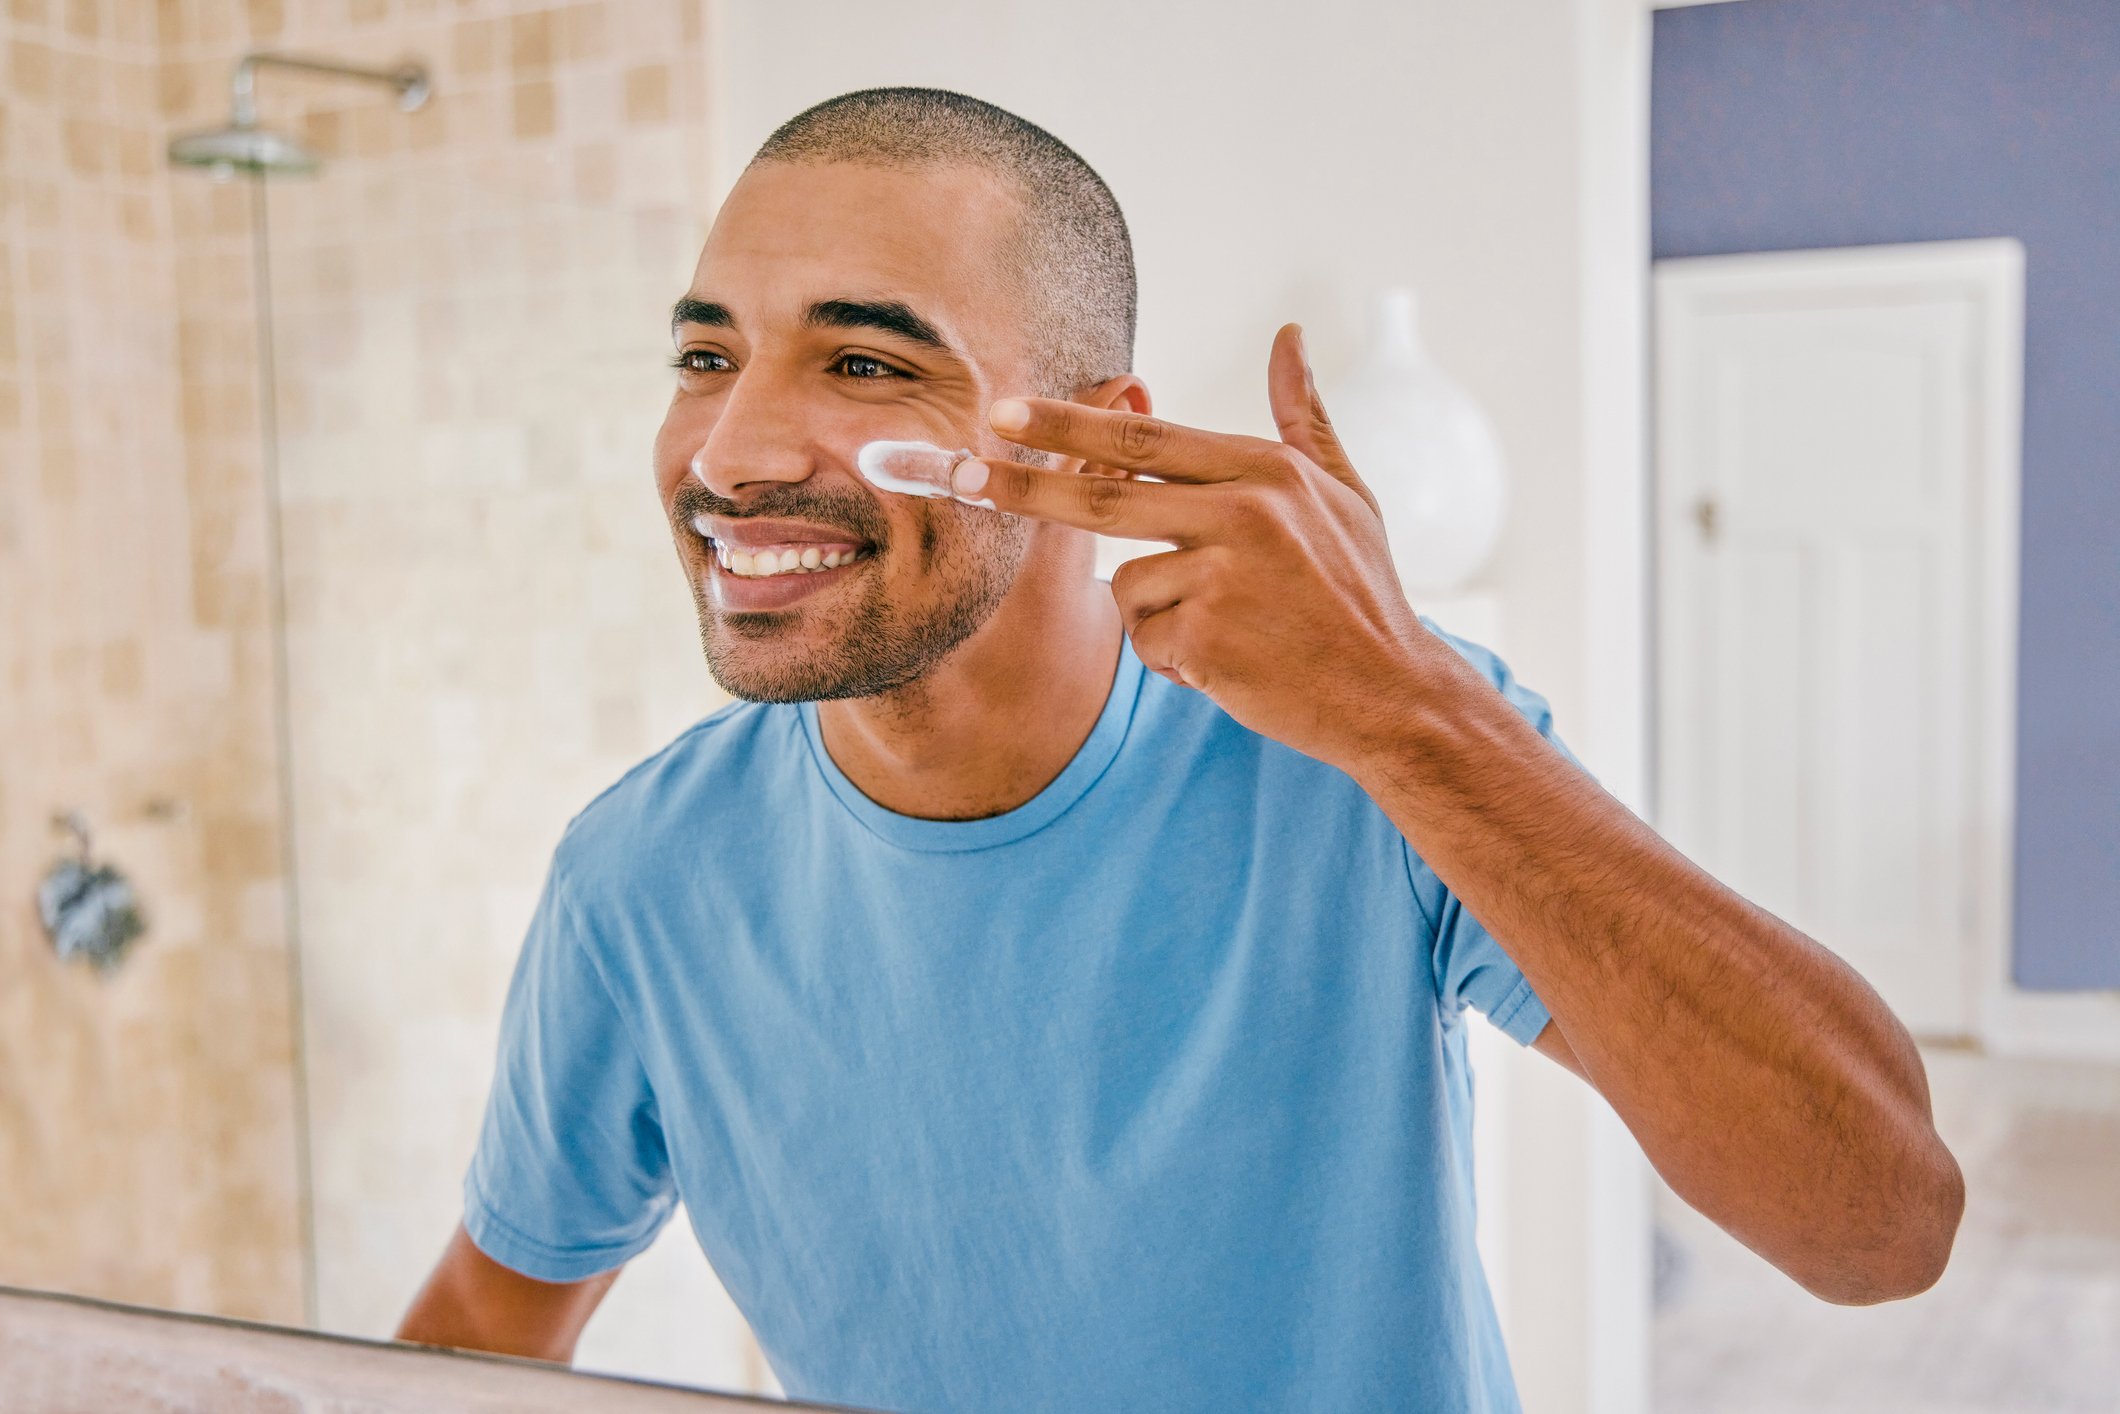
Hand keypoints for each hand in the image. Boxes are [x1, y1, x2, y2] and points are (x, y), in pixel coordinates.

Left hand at [968, 324, 1435, 769]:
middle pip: (1104, 494)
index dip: (1068, 425)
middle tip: (964, 471)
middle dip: (1025, 484)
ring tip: (1229, 630)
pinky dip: (1175, 658)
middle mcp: (1244, 511)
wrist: (1391, 693)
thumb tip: (1289, 334)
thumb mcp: (1343, 493)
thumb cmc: (1361, 593)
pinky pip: (1146, 640)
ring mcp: (1224, 574)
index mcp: (1267, 470)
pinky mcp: (1208, 635)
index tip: (1007, 412)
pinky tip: (1230, 662)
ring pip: (1128, 583)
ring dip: (1159, 615)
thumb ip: (1303, 416)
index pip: (1145, 439)